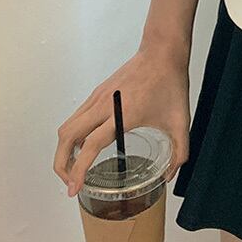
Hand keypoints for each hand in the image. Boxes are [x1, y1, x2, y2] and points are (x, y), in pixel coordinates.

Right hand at [53, 38, 189, 197]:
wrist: (161, 53)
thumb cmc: (170, 84)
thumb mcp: (180, 123)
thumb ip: (179, 153)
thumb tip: (169, 175)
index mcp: (122, 114)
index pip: (90, 145)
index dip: (78, 170)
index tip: (73, 188)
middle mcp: (103, 106)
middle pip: (66, 137)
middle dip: (61, 164)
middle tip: (71, 182)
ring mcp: (96, 99)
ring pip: (66, 127)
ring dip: (63, 150)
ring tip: (74, 168)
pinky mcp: (96, 94)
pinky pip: (75, 118)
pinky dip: (71, 136)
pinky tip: (82, 147)